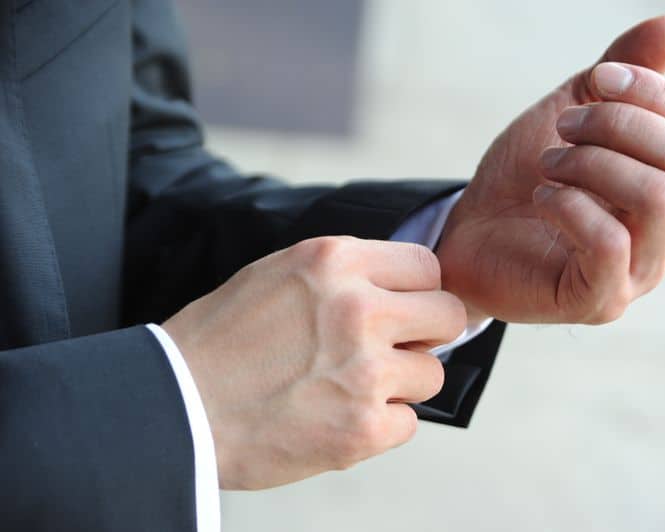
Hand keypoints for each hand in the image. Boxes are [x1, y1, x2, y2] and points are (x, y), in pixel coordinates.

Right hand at [162, 236, 465, 488]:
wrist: (174, 408)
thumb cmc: (220, 341)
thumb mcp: (278, 274)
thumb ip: (344, 274)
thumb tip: (401, 289)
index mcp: (334, 262)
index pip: (427, 266)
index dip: (419, 290)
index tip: (405, 309)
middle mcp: (357, 309)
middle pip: (448, 315)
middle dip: (427, 334)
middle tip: (394, 349)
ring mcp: (365, 371)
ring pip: (433, 373)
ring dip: (402, 383)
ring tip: (352, 388)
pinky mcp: (363, 428)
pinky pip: (409, 423)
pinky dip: (381, 426)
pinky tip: (339, 418)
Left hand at [436, 14, 664, 323]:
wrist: (472, 235)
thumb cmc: (527, 177)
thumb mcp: (573, 112)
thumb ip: (620, 74)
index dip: (654, 92)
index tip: (595, 81)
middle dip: (618, 125)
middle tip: (565, 127)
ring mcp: (640, 273)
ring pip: (656, 197)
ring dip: (590, 163)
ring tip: (548, 164)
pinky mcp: (599, 300)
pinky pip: (608, 242)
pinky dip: (567, 204)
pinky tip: (540, 197)